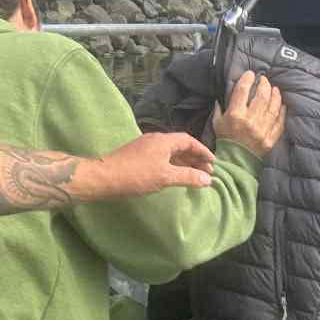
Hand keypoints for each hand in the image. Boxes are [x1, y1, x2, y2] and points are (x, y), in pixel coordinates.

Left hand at [81, 131, 216, 200]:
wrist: (106, 177)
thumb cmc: (137, 175)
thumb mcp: (166, 177)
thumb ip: (188, 177)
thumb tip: (208, 179)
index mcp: (164, 140)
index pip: (189, 141)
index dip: (203, 151)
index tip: (213, 162)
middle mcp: (156, 139)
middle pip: (180, 145)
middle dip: (195, 158)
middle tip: (207, 172)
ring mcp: (146, 146)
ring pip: (170, 152)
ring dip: (184, 162)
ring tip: (195, 175)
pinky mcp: (139, 155)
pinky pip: (162, 157)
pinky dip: (173, 165)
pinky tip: (175, 175)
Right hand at [216, 71, 287, 158]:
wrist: (234, 163)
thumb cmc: (225, 141)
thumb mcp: (217, 123)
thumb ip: (220, 108)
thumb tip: (223, 95)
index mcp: (235, 115)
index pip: (242, 91)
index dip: (248, 79)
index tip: (251, 74)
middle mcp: (250, 121)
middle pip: (261, 96)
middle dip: (264, 85)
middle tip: (265, 80)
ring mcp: (261, 131)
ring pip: (273, 108)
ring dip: (275, 96)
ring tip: (275, 89)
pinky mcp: (270, 140)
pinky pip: (279, 123)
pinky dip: (282, 112)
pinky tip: (282, 105)